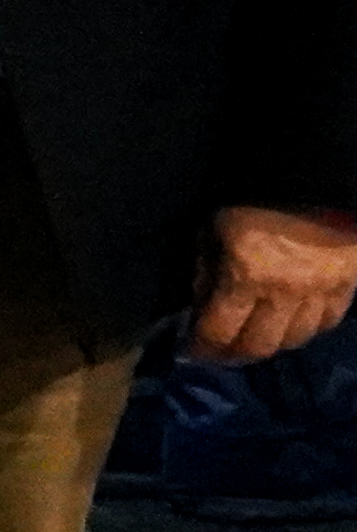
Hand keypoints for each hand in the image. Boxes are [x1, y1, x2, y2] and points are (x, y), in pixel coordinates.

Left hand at [197, 200, 356, 368]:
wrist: (313, 176)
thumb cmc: (251, 200)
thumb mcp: (212, 232)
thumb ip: (205, 274)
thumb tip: (200, 310)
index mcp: (245, 276)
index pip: (218, 332)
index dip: (201, 349)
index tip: (190, 353)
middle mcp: (285, 293)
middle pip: (259, 346)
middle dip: (234, 355)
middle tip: (221, 353)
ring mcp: (321, 292)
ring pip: (295, 340)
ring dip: (271, 345)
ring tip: (254, 341)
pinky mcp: (347, 286)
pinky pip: (327, 322)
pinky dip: (306, 330)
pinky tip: (291, 326)